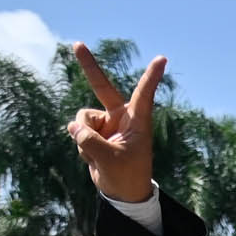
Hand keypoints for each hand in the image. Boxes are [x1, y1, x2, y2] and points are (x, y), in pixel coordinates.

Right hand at [66, 44, 164, 204]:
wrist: (122, 191)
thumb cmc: (127, 175)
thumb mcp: (110, 159)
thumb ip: (90, 141)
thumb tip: (73, 126)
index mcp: (138, 120)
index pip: (144, 94)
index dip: (151, 76)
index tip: (162, 58)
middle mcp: (120, 117)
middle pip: (101, 87)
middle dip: (88, 65)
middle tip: (77, 43)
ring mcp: (105, 123)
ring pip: (82, 120)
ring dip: (84, 139)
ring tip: (100, 154)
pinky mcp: (93, 132)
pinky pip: (77, 132)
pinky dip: (82, 147)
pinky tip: (94, 157)